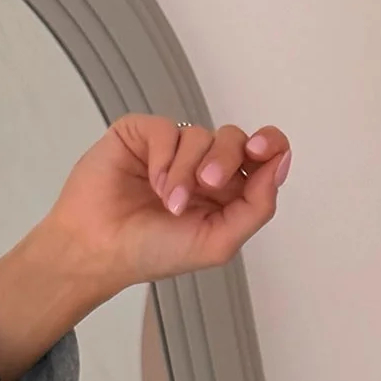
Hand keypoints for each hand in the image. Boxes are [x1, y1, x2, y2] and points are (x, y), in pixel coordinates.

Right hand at [42, 114, 290, 297]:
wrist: (101, 249)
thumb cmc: (154, 251)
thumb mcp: (219, 242)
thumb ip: (256, 207)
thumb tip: (279, 167)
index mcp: (227, 192)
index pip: (261, 157)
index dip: (270, 145)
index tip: (262, 151)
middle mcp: (202, 166)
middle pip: (234, 139)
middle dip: (226, 159)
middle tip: (209, 184)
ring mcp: (172, 149)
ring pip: (200, 134)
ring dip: (187, 171)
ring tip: (168, 202)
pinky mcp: (141, 135)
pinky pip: (167, 129)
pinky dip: (164, 158)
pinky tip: (152, 182)